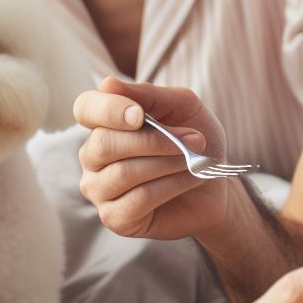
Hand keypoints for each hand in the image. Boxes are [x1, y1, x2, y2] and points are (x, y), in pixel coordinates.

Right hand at [74, 76, 237, 239]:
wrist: (217, 184)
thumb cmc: (195, 140)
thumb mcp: (183, 107)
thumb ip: (149, 95)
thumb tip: (108, 84)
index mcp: (103, 123)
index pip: (85, 108)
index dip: (108, 110)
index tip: (140, 115)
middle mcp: (93, 156)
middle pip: (104, 143)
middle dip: (154, 140)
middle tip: (195, 139)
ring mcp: (99, 189)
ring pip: (123, 172)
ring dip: (168, 163)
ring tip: (194, 160)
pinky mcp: (115, 218)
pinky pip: (138, 199)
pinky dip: (171, 186)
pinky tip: (189, 179)